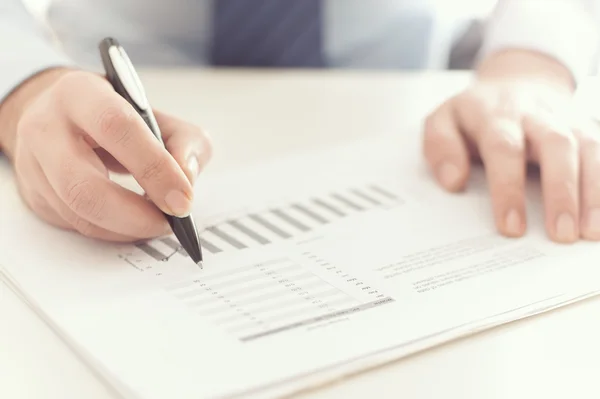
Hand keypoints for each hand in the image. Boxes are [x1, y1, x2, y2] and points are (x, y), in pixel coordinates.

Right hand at [0, 68, 211, 241]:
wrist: (63, 117)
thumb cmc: (119, 117)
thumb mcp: (160, 115)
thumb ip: (186, 142)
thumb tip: (186, 181)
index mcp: (80, 93)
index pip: (116, 127)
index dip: (154, 168)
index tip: (183, 200)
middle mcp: (45, 127)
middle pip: (83, 186)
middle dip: (135, 215)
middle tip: (169, 224)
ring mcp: (32, 165)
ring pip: (78, 212)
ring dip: (126, 229)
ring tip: (157, 223)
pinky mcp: (34, 195)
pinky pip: (75, 225)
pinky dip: (113, 232)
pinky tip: (134, 224)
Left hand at [423, 50, 598, 242]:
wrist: (515, 81)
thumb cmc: (475, 114)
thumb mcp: (443, 120)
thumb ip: (440, 147)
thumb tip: (453, 181)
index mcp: (495, 114)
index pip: (504, 148)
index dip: (509, 188)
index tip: (511, 226)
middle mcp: (536, 113)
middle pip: (555, 145)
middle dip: (561, 191)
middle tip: (560, 234)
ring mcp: (567, 119)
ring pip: (588, 147)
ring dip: (593, 191)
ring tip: (590, 232)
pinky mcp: (587, 127)